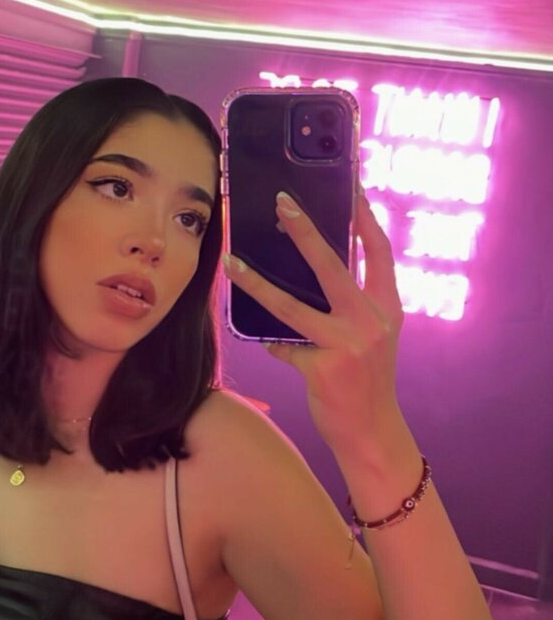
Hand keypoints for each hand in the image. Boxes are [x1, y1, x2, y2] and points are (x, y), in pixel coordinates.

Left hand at [222, 190, 404, 456]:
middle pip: (332, 264)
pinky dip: (274, 344)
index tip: (351, 186)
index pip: (380, 251)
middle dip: (304, 229)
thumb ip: (350, 306)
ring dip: (256, 283)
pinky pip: (284, 345)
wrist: (372, 432)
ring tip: (231, 263)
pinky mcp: (322, 368)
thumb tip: (304, 274)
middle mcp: (371, 321)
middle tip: (282, 202)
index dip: (365, 217)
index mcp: (388, 307)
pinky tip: (269, 344)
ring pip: (291, 305)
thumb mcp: (372, 336)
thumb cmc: (368, 380)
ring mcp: (348, 344)